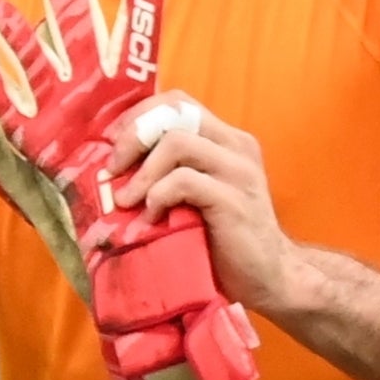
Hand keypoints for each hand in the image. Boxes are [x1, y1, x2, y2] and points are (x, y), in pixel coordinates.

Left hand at [105, 99, 312, 317]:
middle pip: (175, 112)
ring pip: (177, 142)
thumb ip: (169, 172)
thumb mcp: (193, 196)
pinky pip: (184, 181)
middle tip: (112, 169)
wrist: (268, 277)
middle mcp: (236, 147)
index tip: (112, 141)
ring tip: (125, 200)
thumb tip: (112, 166)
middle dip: (133, 136)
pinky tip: (151, 218)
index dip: (138, 115)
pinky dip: (157, 196)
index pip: (177, 102)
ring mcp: (238, 172)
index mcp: (225, 140)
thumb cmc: (222, 238)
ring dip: (142, 171)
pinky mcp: (234, 201)